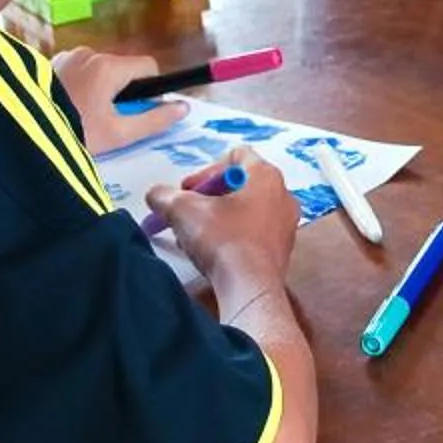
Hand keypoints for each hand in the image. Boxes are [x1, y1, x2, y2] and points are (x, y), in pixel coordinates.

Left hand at [54, 47, 187, 155]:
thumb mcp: (119, 134)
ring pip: (98, 70)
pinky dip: (79, 85)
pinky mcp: (50, 63)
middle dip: (121, 92)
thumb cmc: (76, 134)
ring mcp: (66, 55)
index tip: (139, 110)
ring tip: (83, 116)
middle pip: (122, 69)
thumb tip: (183, 108)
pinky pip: (77, 70)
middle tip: (106, 120)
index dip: (151, 88)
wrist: (24, 135)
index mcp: (109, 66)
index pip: (148, 66)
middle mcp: (89, 53)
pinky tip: (67, 107)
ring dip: (99, 89)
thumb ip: (154, 119)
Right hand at [150, 149, 298, 295]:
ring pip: (245, 211)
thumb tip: (156, 195)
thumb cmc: (223, 239)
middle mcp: (282, 195)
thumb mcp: (182, 210)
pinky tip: (212, 254)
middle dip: (208, 197)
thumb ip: (164, 196)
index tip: (189, 190)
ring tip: (196, 236)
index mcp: (266, 176)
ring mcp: (285, 225)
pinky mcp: (281, 250)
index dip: (206, 170)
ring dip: (217, 219)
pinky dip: (232, 237)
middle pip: (239, 184)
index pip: (236, 155)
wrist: (250, 288)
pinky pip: (253, 233)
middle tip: (188, 212)